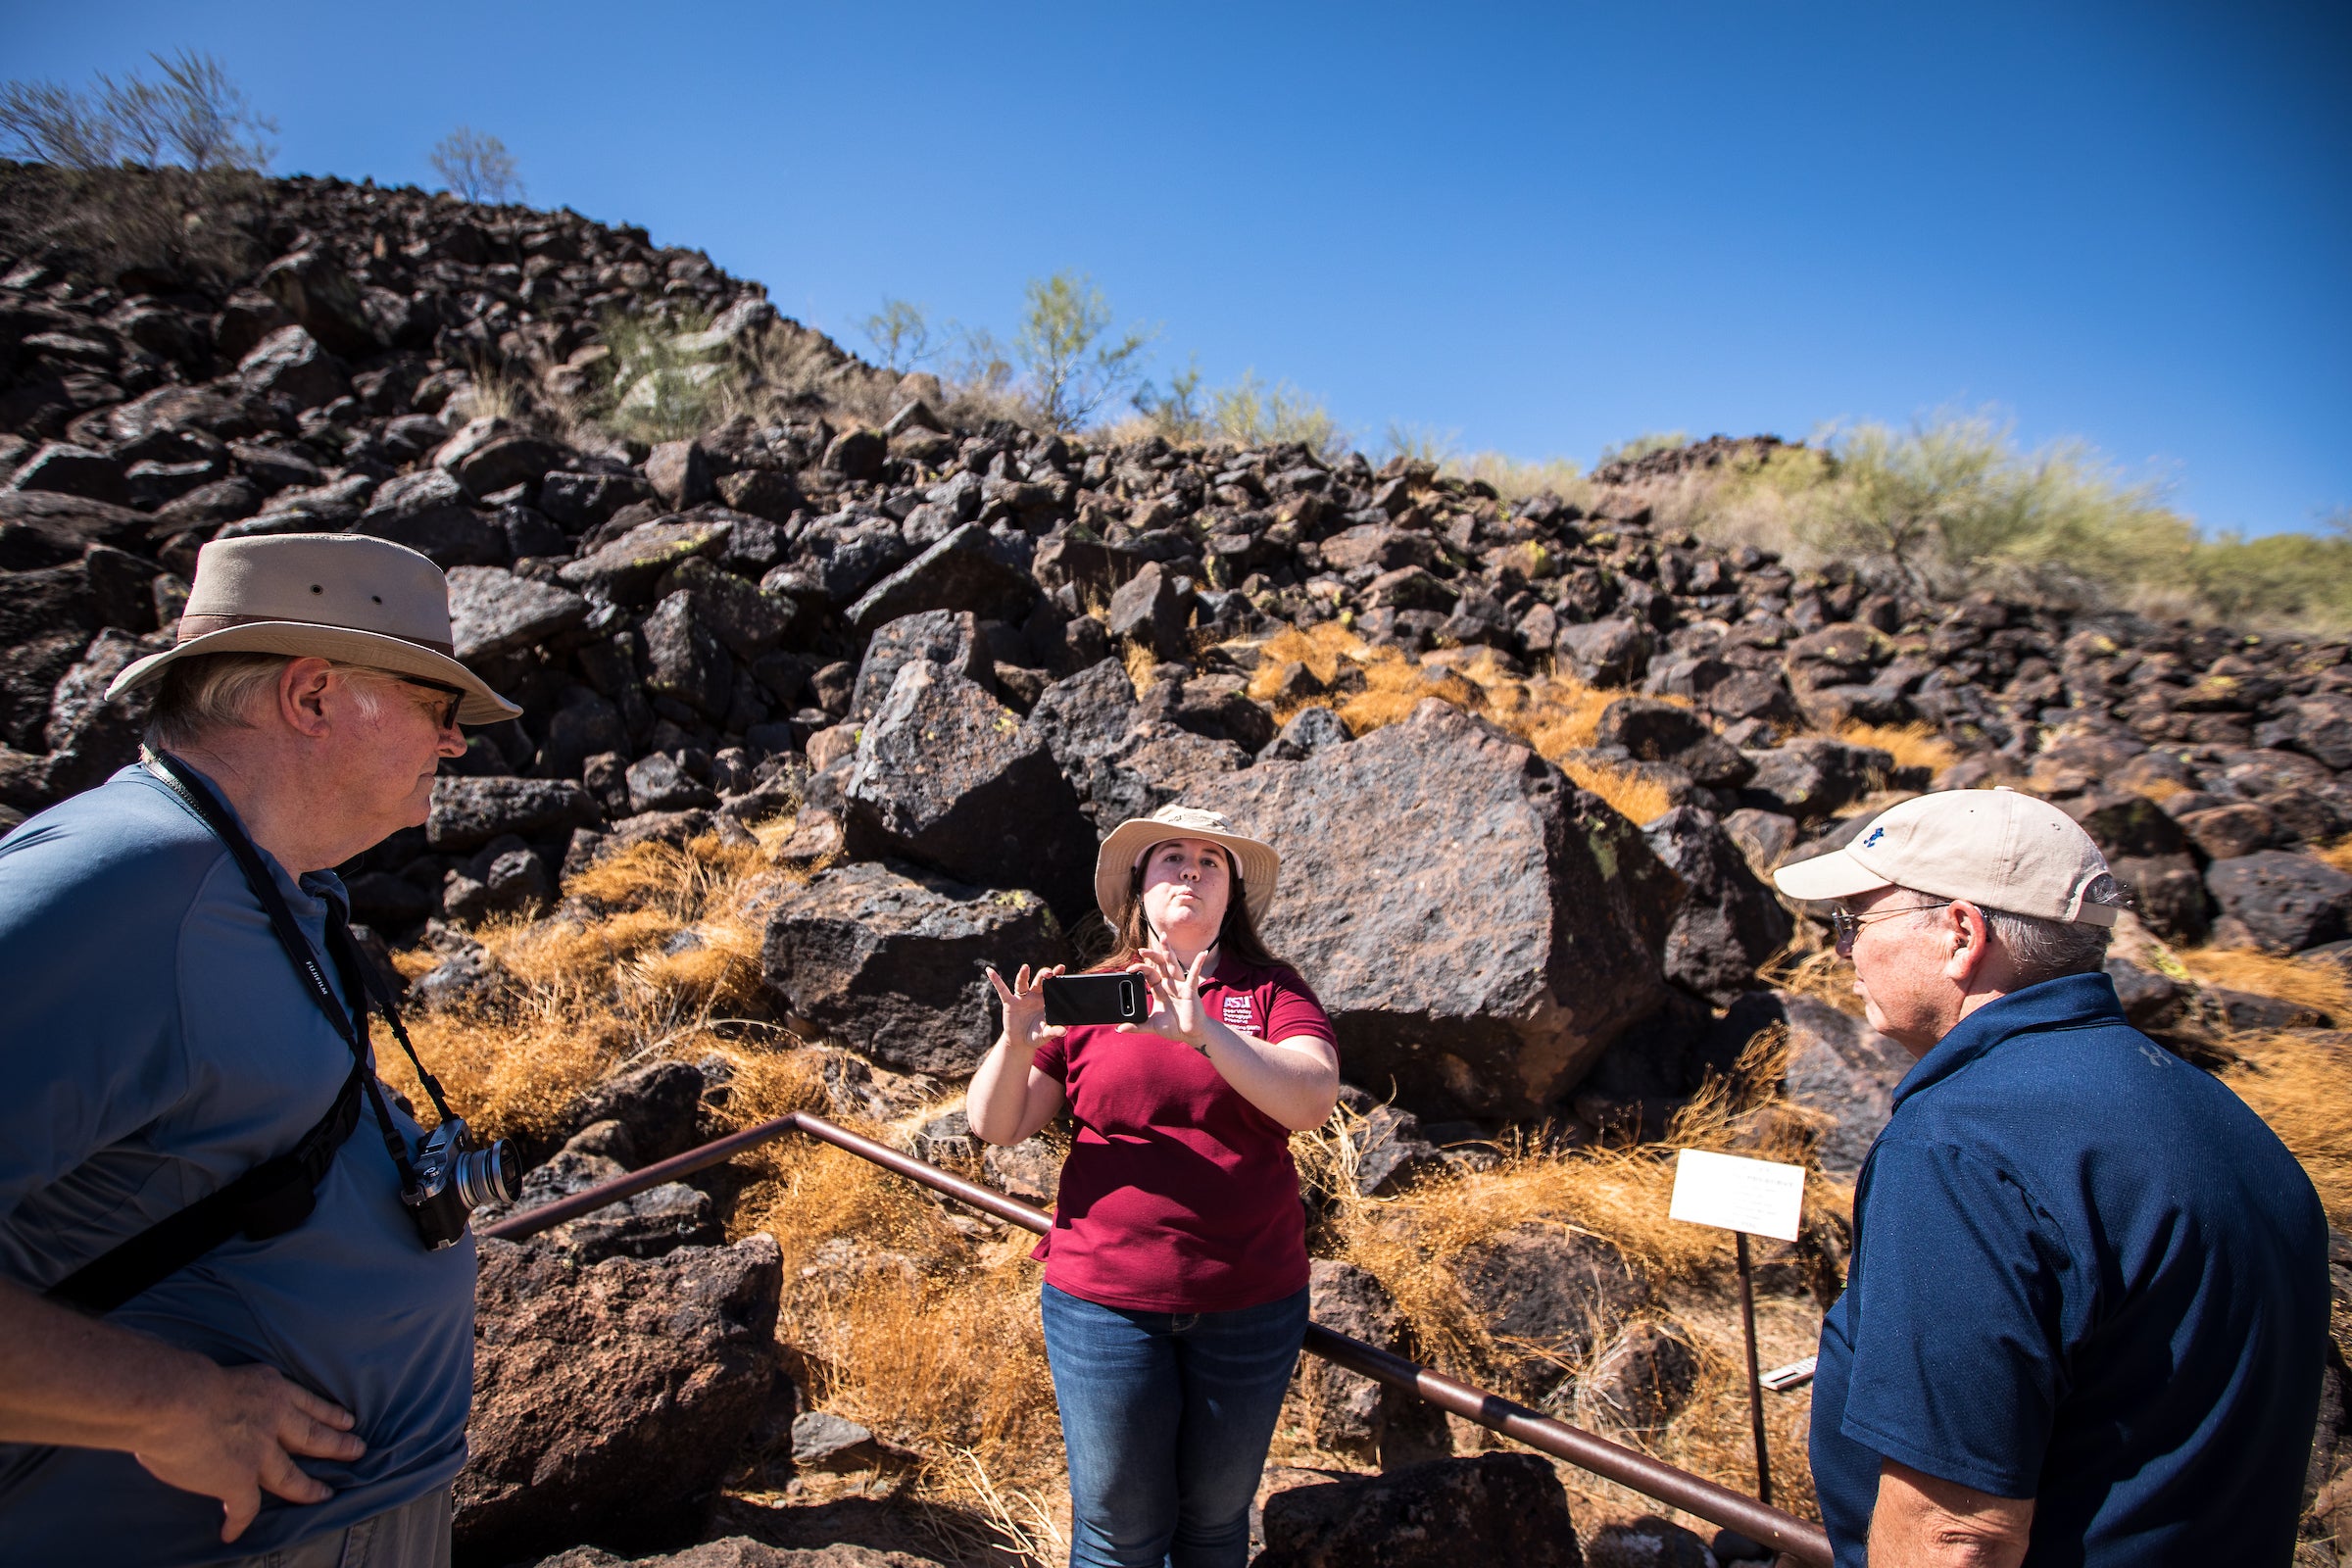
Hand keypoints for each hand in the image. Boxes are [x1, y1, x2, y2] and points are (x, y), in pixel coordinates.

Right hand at [130, 1362, 363, 1542]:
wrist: (175, 1400)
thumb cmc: (181, 1382)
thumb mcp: (225, 1376)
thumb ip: (229, 1396)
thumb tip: (207, 1412)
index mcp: (270, 1389)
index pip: (308, 1402)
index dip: (329, 1413)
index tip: (349, 1420)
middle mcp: (274, 1419)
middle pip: (314, 1435)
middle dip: (337, 1443)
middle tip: (358, 1449)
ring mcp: (260, 1452)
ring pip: (292, 1475)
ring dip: (308, 1487)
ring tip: (324, 1494)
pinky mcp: (240, 1479)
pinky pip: (245, 1507)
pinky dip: (238, 1521)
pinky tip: (232, 1533)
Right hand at [986, 963, 1067, 1053]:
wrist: (1021, 1043)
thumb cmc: (1036, 1036)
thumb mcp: (1046, 1034)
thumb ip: (1054, 1031)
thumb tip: (1064, 1031)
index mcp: (1045, 999)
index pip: (1052, 984)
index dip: (1057, 975)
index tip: (1061, 967)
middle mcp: (1034, 995)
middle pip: (1039, 980)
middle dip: (1044, 974)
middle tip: (1049, 972)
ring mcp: (1021, 998)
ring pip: (1023, 982)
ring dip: (1023, 974)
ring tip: (1026, 967)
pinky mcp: (1009, 1002)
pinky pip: (1002, 990)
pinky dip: (996, 980)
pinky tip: (990, 971)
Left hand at [1121, 944, 1210, 1048]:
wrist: (1190, 1034)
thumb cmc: (1174, 1027)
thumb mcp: (1152, 1026)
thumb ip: (1136, 1026)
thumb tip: (1119, 1029)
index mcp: (1160, 990)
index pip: (1149, 974)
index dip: (1140, 969)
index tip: (1129, 969)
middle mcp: (1170, 984)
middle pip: (1160, 965)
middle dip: (1151, 955)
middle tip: (1141, 950)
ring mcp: (1180, 986)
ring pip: (1173, 965)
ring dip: (1168, 951)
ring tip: (1164, 937)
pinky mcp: (1190, 990)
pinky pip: (1193, 975)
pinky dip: (1198, 964)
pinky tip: (1202, 953)